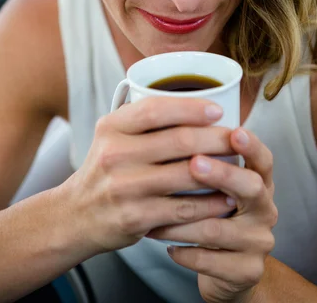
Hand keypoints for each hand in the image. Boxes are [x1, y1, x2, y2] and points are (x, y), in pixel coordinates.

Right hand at [62, 97, 237, 254]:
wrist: (75, 215)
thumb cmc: (106, 169)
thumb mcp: (112, 135)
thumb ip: (143, 118)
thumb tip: (195, 98)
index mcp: (111, 127)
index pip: (156, 109)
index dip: (191, 107)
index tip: (218, 111)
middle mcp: (115, 154)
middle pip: (179, 141)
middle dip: (217, 138)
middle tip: (238, 138)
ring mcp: (124, 188)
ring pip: (186, 174)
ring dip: (221, 170)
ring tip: (241, 166)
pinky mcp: (135, 218)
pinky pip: (183, 208)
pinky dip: (210, 203)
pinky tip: (226, 198)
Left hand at [147, 128, 277, 302]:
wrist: (227, 270)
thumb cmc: (216, 215)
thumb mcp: (219, 187)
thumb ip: (208, 160)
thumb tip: (175, 124)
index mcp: (259, 182)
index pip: (263, 159)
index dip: (252, 145)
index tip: (234, 132)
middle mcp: (265, 209)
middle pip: (252, 187)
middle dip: (222, 174)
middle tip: (193, 163)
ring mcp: (258, 241)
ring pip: (220, 228)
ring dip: (184, 221)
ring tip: (156, 215)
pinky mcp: (246, 271)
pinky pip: (210, 261)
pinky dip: (184, 252)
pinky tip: (167, 245)